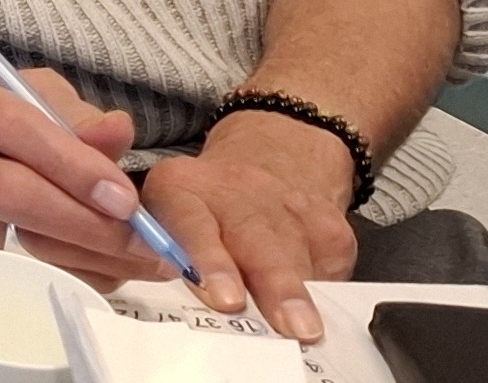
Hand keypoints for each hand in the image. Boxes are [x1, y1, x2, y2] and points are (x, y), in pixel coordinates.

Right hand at [0, 64, 170, 289]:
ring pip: (7, 236)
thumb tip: (118, 132)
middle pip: (9, 191)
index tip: (125, 200)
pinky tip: (91, 270)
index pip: (16, 126)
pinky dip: (53, 274)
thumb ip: (77, 116)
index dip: (74, 166)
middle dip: (82, 221)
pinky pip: (1, 269)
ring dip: (77, 254)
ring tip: (133, 261)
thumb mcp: (35, 98)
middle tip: (138, 243)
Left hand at [140, 110, 358, 343]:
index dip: (209, 260)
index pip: (193, 222)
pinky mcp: (327, 226)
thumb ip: (159, 253)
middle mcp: (236, 192)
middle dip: (270, 284)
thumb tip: (165, 301)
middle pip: (255, 241)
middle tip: (279, 320)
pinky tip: (315, 307)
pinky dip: (322, 292)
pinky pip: (328, 264)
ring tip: (302, 327)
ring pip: (295, 254)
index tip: (223, 296)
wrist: (269, 160)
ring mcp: (287, 206)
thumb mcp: (163, 214)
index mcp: (182, 189)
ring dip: (298, 294)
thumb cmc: (203, 207)